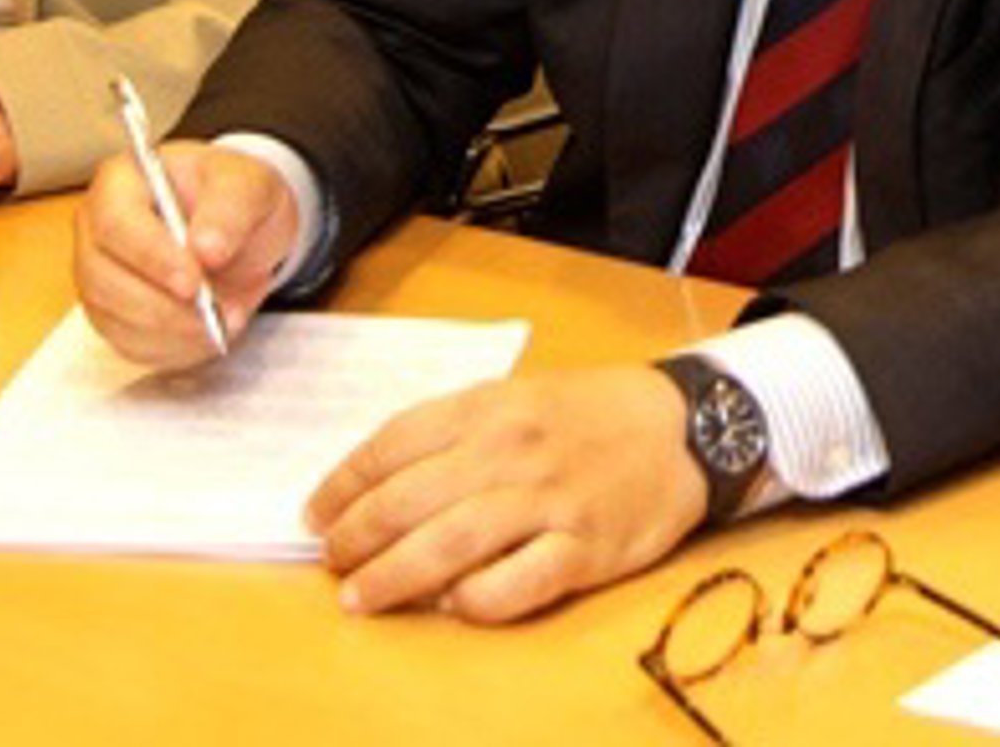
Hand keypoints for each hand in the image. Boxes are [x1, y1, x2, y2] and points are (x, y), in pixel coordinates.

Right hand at [74, 140, 298, 366]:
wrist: (243, 226)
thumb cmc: (235, 195)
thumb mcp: (249, 184)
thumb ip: (231, 208)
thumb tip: (206, 249)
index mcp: (121, 183)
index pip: (115, 224)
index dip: (151, 258)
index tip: (193, 282)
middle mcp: (96, 231)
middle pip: (105, 280)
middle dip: (164, 305)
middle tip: (220, 311)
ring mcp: (100, 277)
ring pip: (116, 319)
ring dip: (175, 330)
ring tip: (230, 317)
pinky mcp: (114, 316)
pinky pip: (132, 344)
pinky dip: (175, 347)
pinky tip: (211, 331)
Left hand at [307, 365, 707, 621]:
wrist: (682, 426)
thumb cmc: (592, 413)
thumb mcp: (521, 395)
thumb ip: (458, 433)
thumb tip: (384, 485)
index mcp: (492, 405)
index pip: (396, 442)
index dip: (345, 482)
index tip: (316, 512)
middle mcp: (513, 451)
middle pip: (410, 500)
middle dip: (356, 537)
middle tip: (332, 562)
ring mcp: (549, 501)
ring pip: (449, 546)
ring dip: (393, 577)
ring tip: (360, 597)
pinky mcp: (583, 549)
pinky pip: (513, 586)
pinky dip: (472, 601)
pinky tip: (450, 604)